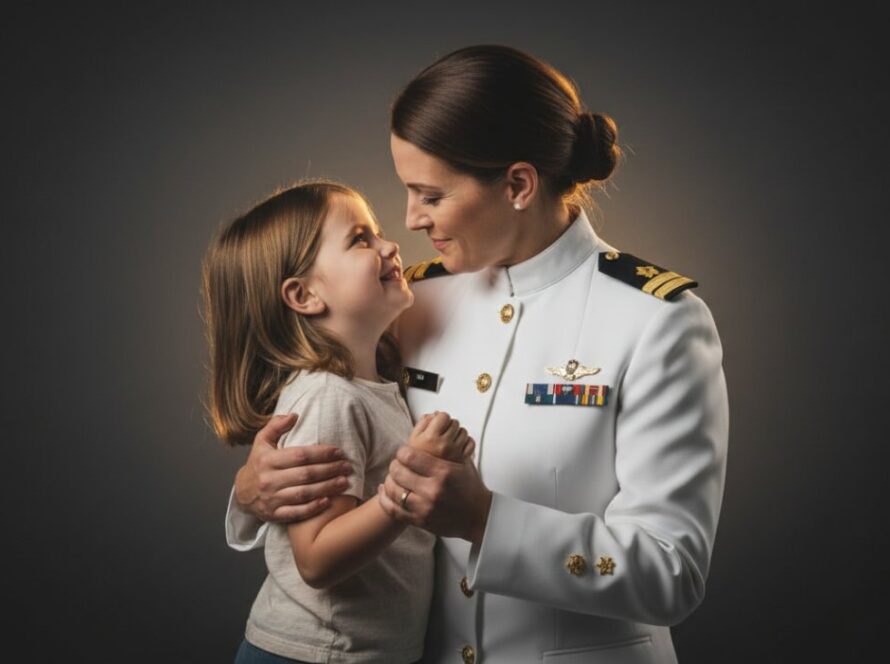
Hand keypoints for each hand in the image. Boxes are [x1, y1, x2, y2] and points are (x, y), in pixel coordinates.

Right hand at [234, 413, 352, 522]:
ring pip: (303, 494)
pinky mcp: (273, 515)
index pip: (300, 455)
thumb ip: (276, 425)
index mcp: (267, 460)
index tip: (339, 451)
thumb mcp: (262, 441)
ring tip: (344, 482)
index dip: (322, 453)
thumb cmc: (259, 462)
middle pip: (305, 475)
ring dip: (326, 488)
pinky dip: (312, 508)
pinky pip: (296, 513)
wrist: (242, 492)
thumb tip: (294, 415)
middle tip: (347, 467)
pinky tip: (328, 501)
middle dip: (330, 470)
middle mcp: (268, 480)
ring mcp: (271, 499)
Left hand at [377, 446, 491, 543]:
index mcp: (443, 472)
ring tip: (392, 476)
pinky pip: (393, 510)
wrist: (479, 516)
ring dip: (389, 480)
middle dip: (395, 465)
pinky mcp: (420, 521)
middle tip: (397, 464)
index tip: (404, 452)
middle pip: (398, 472)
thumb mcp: (462, 462)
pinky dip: (385, 499)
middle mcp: (432, 490)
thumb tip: (433, 424)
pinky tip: (385, 490)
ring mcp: (425, 507)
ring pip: (393, 490)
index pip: (409, 456)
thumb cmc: (470, 487)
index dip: (402, 452)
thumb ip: (446, 447)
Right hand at [408, 411, 475, 461]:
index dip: (440, 418)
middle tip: (442, 433)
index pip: (443, 416)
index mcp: (430, 438)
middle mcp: (444, 445)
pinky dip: (466, 442)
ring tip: (449, 441)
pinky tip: (457, 447)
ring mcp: (455, 452)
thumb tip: (435, 414)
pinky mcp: (463, 459)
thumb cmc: (417, 462)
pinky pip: (470, 442)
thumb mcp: (413, 440)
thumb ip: (423, 423)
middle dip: (449, 425)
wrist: (426, 483)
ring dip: (457, 433)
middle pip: (454, 422)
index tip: (437, 424)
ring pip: (463, 431)